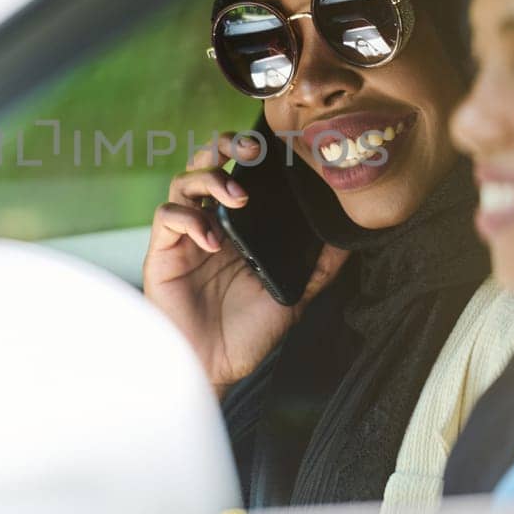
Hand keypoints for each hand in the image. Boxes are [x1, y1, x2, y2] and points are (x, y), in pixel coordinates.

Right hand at [142, 132, 349, 396]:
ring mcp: (184, 237)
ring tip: (236, 197)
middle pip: (205, 164)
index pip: (237, 172)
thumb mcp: (294, 295)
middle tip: (249, 150)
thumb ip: (320, 265)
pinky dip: (189, 218)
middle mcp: (208, 225)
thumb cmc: (248, 334)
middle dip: (224, 147)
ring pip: (183, 182)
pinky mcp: (163, 253)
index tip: (272, 146)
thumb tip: (350, 236)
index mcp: (236, 228)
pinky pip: (167, 217)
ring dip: (210, 178)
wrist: (216, 368)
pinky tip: (212, 240)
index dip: (248, 152)